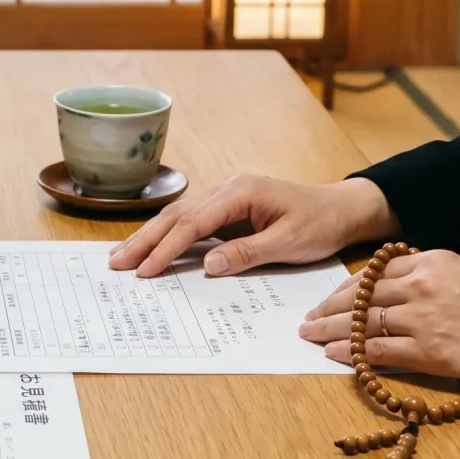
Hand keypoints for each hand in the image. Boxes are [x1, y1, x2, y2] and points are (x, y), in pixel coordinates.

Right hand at [108, 175, 397, 277]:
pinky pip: (192, 222)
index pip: (194, 222)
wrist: (342, 208)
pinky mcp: (228, 209)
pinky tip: (151, 248)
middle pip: (177, 216)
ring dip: (150, 237)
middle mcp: (227, 189)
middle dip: (145, 240)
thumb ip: (248, 253)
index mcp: (241, 192)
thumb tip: (209, 265)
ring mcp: (225, 197)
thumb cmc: (320, 223)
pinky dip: (169, 236)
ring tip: (122, 256)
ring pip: (179, 217)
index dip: (167, 247)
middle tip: (116, 262)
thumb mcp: (289, 243)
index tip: (145, 269)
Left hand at [298, 248, 459, 394]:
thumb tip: (396, 294)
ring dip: (331, 331)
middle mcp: (423, 284)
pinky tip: (334, 355)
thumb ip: (431, 279)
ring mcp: (423, 317)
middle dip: (329, 309)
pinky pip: (376, 350)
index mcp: (433, 261)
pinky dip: (351, 353)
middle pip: (361, 296)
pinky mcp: (429, 351)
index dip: (346, 288)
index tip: (329, 298)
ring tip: (311, 337)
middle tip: (308, 320)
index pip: (374, 272)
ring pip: (362, 323)